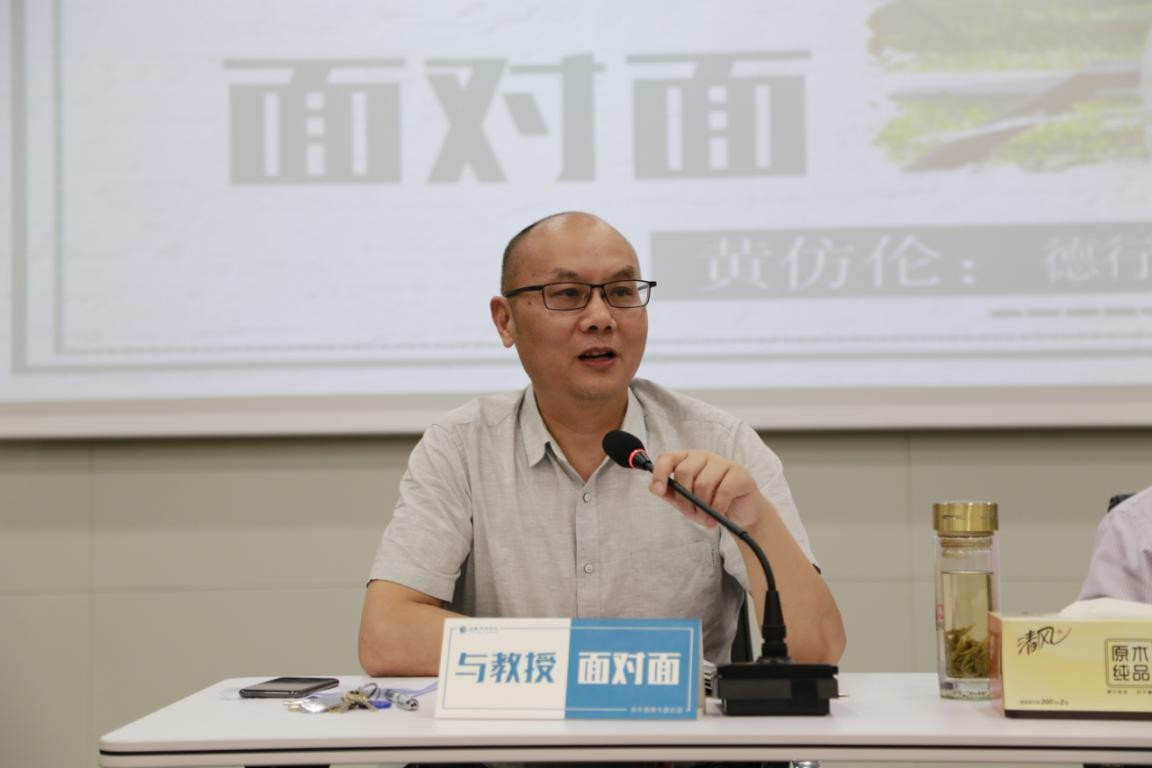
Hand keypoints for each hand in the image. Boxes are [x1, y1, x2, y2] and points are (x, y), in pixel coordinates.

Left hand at [648, 450, 763, 530]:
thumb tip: (654, 487)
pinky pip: (723, 491)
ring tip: (706, 518)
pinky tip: (717, 517)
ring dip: (702, 506)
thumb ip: (670, 493)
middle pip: (685, 471)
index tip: (658, 490)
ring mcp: (724, 463)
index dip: (660, 473)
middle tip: (690, 514)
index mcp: (688, 459)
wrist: (741, 514)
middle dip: (684, 498)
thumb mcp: (686, 501)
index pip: (668, 458)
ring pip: (703, 483)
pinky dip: (717, 508)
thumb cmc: (711, 504)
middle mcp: (705, 457)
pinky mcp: (740, 474)